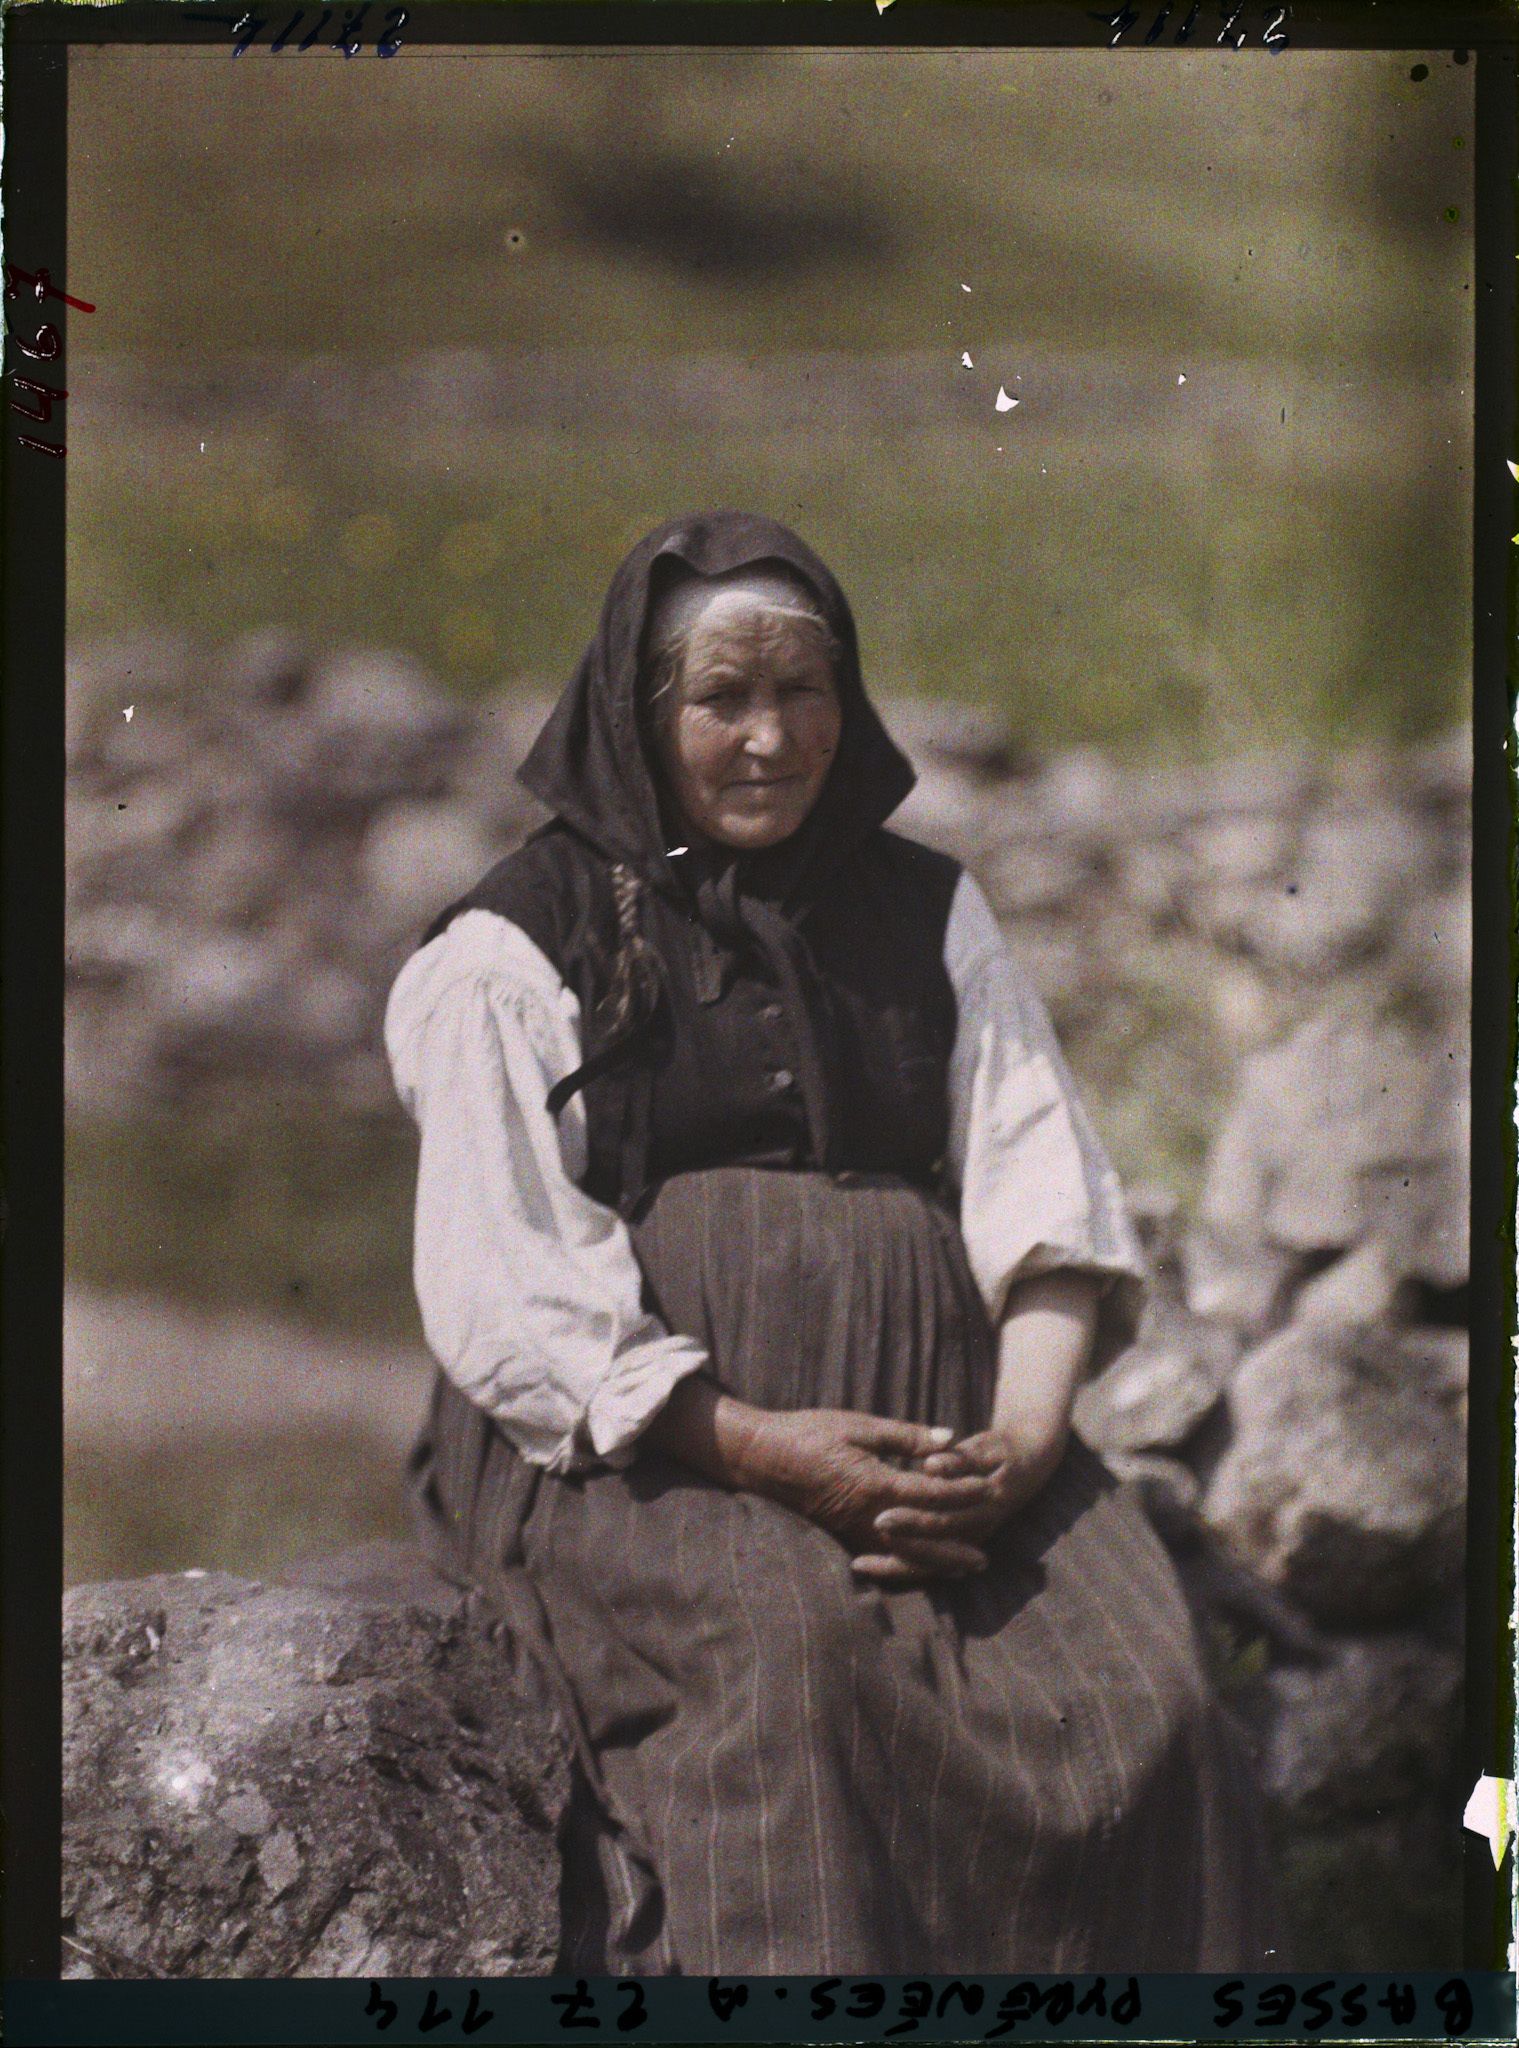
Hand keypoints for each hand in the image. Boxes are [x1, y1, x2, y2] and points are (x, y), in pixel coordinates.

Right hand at [740, 1408, 995, 1576]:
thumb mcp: (859, 1426)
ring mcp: (851, 1530)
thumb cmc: (809, 1433)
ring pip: (901, 1555)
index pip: (930, 1494)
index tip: (989, 1489)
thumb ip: (906, 1437)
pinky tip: (916, 1567)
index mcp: (875, 1484)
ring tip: (959, 1570)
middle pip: (921, 1540)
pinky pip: (878, 1556)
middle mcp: (866, 1515)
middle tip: (983, 1559)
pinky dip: (902, 1564)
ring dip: (932, 1563)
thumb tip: (950, 1439)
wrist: (759, 1456)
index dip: (963, 1492)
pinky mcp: (840, 1534)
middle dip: (954, 1548)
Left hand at [851, 1422, 1067, 1584]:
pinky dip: (904, 1564)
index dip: (912, 1523)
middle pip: (933, 1552)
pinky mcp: (961, 1543)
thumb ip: (961, 1459)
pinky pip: (930, 1562)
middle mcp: (978, 1532)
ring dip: (897, 1567)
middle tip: (860, 1558)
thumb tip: (932, 1466)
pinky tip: (874, 1563)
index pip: (944, 1521)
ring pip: (931, 1566)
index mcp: (985, 1507)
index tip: (881, 1519)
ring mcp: (970, 1541)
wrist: (1031, 1464)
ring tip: (861, 1565)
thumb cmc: (1005, 1450)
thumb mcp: (989, 1448)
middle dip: (896, 1553)